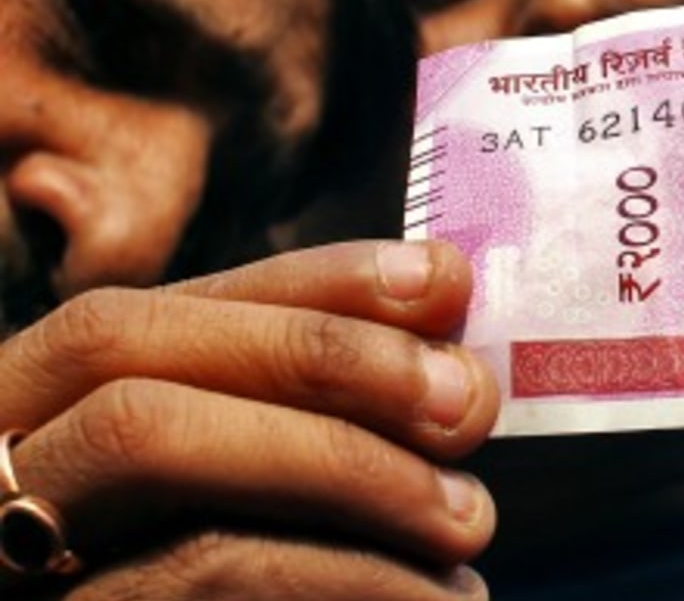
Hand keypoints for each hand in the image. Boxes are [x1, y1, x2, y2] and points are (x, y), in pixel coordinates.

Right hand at [0, 239, 499, 597]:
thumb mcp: (219, 516)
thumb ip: (277, 429)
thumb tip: (439, 333)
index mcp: (23, 424)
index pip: (152, 309)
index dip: (299, 281)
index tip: (444, 281)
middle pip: (130, 351)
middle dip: (321, 352)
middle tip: (472, 402)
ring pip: (147, 438)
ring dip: (340, 459)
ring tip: (470, 520)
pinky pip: (195, 571)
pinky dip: (337, 571)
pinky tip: (432, 600)